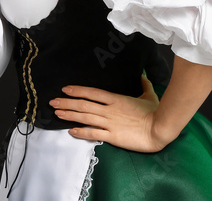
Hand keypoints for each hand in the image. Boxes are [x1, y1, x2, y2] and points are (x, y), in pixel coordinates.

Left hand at [49, 76, 177, 152]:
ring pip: (85, 117)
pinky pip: (94, 133)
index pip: (92, 92)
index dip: (77, 90)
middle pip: (84, 105)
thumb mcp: (148, 95)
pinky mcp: (113, 136)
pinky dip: (81, 132)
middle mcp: (109, 110)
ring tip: (57, 113)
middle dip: (66, 103)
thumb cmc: (154, 112)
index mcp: (115, 99)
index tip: (65, 89)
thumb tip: (142, 75)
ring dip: (69, 115)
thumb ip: (143, 84)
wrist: (159, 129)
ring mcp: (110, 123)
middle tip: (52, 102)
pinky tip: (71, 131)